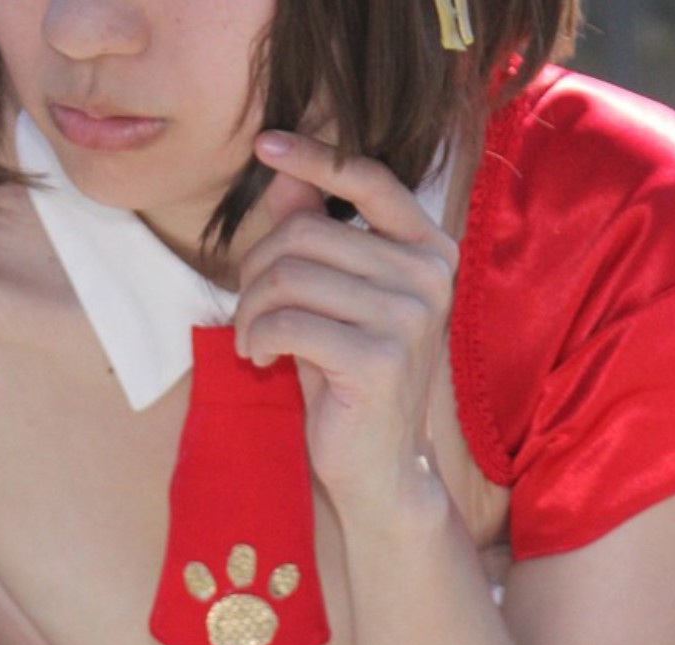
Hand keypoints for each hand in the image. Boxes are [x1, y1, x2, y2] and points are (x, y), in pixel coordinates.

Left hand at [235, 131, 459, 517]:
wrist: (380, 469)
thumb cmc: (351, 383)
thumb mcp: (334, 301)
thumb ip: (318, 237)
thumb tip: (284, 172)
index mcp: (428, 249)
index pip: (367, 179)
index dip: (313, 157)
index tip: (265, 145)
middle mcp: (428, 274)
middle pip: (307, 233)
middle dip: (256, 270)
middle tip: (246, 311)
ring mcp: (409, 316)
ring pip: (290, 277)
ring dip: (251, 310)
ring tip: (251, 340)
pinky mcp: (380, 358)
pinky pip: (288, 323)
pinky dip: (257, 339)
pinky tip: (262, 360)